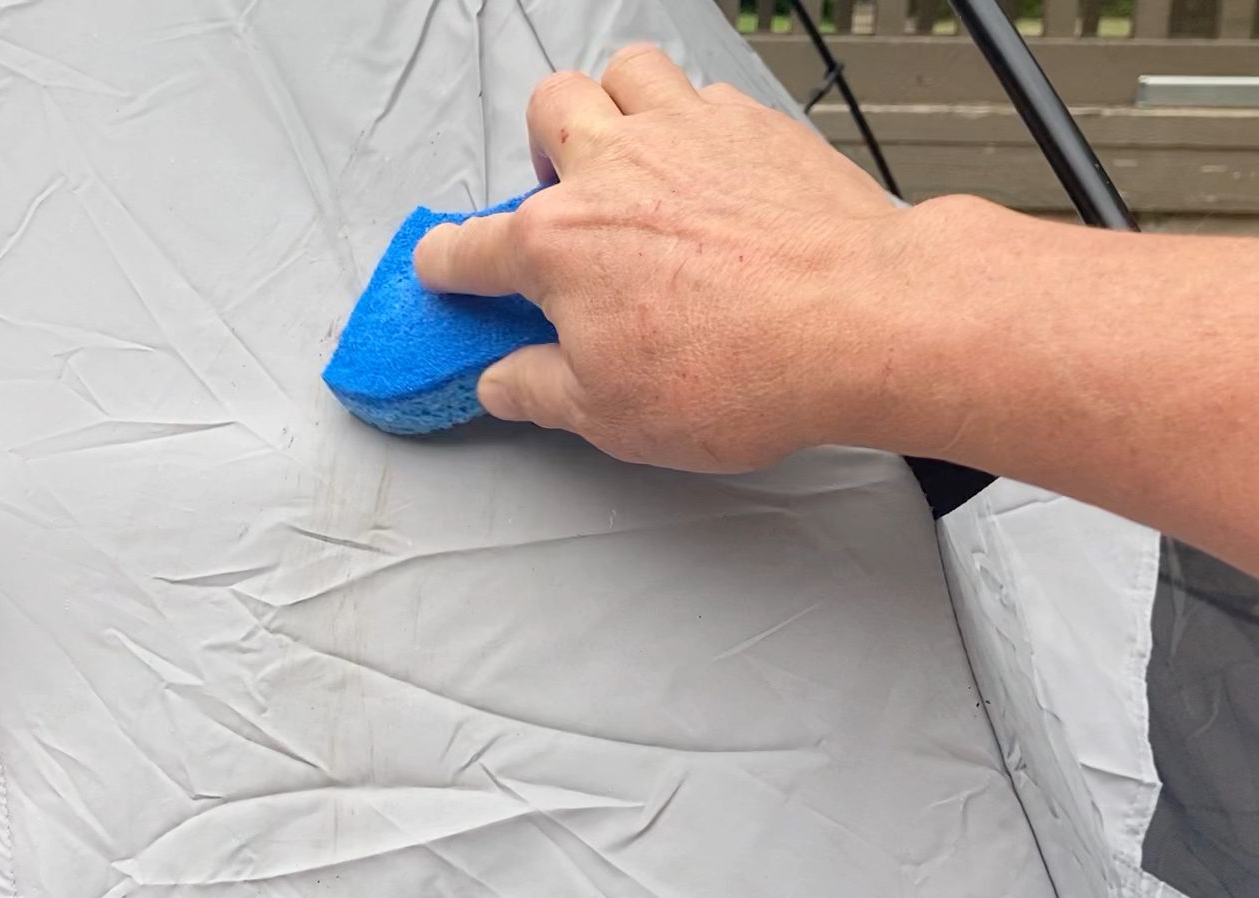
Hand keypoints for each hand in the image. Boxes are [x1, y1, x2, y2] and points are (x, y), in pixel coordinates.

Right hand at [413, 44, 913, 472]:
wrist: (863, 321)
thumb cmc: (745, 368)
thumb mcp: (612, 416)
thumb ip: (540, 391)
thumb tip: (504, 383)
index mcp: (558, 244)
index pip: (468, 248)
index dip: (446, 263)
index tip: (446, 268)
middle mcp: (613, 170)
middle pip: (545, 112)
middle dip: (539, 150)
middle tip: (563, 196)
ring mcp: (686, 134)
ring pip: (624, 71)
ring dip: (615, 105)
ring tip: (631, 155)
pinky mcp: (754, 125)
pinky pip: (705, 93)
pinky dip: (695, 119)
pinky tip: (711, 167)